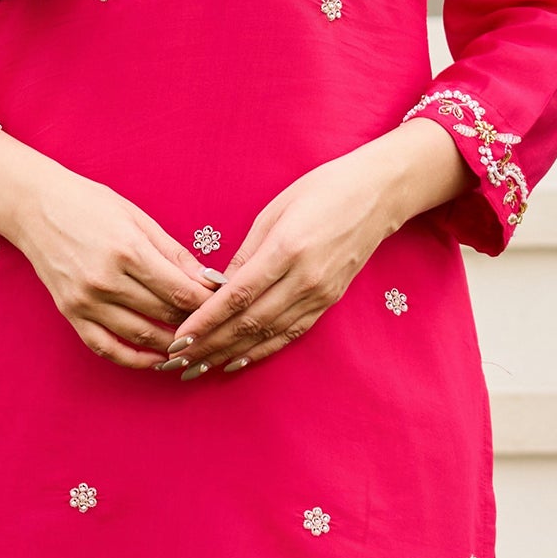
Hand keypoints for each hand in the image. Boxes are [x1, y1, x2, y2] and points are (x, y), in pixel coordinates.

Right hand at [0, 123, 218, 369]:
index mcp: (127, 250)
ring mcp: (86, 300)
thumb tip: (209, 280)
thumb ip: (173, 252)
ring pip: (141, 336)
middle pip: (164, 315)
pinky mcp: (71, 313)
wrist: (34, 206)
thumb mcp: (137, 217)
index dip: (208, 303)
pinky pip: (107, 348)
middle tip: (217, 327)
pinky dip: (135, 359)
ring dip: (172, 345)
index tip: (228, 306)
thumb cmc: (89, 204)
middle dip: (195, 323)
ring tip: (195, 345)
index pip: (180, 290)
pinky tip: (156, 360)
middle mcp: (106, 279)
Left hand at [166, 118, 467, 372]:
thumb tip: (217, 288)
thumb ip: (246, 253)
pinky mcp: (329, 301)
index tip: (179, 338)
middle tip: (178, 361)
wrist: (378, 194)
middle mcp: (305, 278)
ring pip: (268, 334)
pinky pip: (291, 333)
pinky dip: (262, 350)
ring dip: (230, 353)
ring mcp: (320, 294)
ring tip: (199, 367)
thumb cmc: (322, 190)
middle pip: (249, 322)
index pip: (237, 296)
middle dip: (210, 345)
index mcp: (287, 249)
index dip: (206, 321)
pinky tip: (237, 360)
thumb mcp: (275, 211)